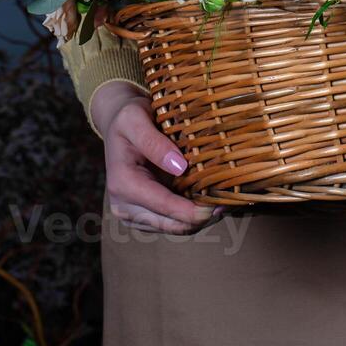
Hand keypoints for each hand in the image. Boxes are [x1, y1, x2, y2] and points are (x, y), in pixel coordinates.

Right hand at [92, 81, 215, 233]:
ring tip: (221, 203)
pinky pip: (173, 223)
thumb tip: (179, 167)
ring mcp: (133, 214)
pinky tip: (208, 202)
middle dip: (200, 218)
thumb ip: (154, 142)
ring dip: (199, 219)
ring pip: (175, 228)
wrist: (119, 125)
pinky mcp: (144, 216)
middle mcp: (124, 205)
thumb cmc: (128, 118)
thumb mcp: (135, 118)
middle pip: (171, 224)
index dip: (191, 210)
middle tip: (227, 204)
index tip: (217, 206)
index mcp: (122, 183)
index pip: (162, 205)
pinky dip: (192, 216)